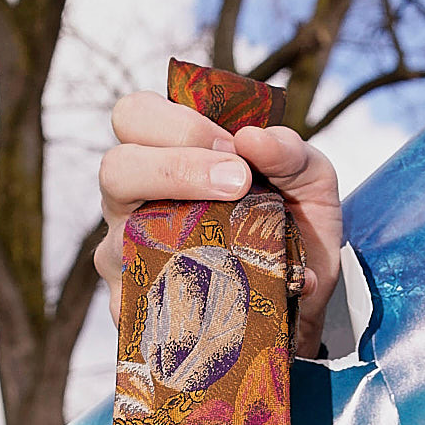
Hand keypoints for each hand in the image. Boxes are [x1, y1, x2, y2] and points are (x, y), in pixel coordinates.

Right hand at [94, 91, 343, 358]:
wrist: (304, 299)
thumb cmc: (293, 225)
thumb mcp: (309, 181)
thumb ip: (290, 152)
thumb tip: (253, 139)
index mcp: (163, 154)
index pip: (134, 117)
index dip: (177, 124)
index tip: (233, 148)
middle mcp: (134, 202)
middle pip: (115, 169)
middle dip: (174, 169)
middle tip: (236, 184)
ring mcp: (129, 256)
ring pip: (117, 241)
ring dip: (175, 237)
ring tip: (231, 246)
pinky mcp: (136, 308)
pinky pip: (136, 305)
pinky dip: (179, 302)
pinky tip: (216, 301)